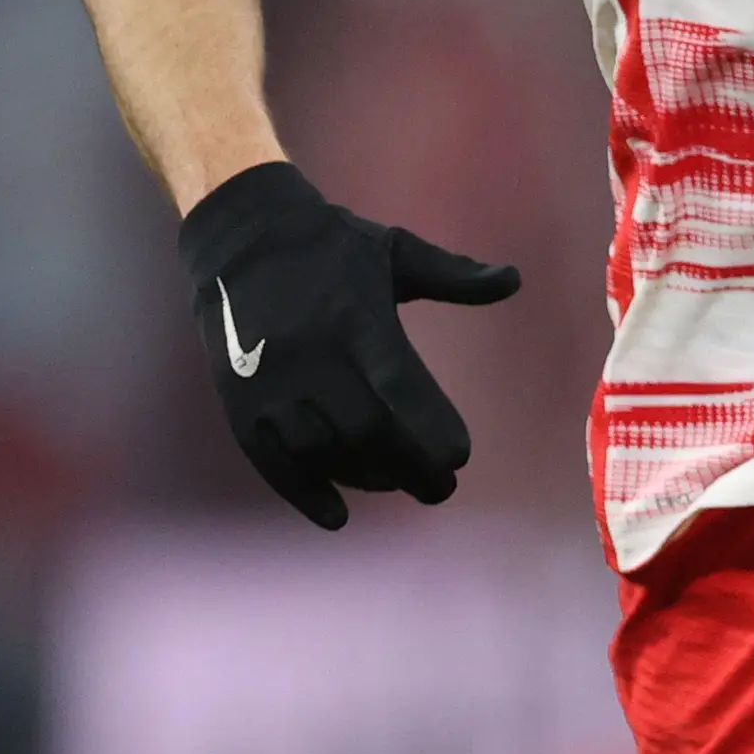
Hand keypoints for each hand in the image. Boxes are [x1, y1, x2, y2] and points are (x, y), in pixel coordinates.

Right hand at [177, 161, 519, 527]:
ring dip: (364, 479)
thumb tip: (514, 281)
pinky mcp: (239, 403)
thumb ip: (455, 275)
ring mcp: (269, 383)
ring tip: (397, 485)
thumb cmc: (331, 247)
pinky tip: (336, 517)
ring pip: (321, 451)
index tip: (459, 457)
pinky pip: (271, 461)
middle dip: (408, 468)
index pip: (400, 385)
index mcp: (357, 319)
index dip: (431, 425)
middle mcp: (311, 356)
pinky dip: (303, 493)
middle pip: (365, 431)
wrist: (239, 236)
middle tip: (440, 488)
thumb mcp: (396, 250)